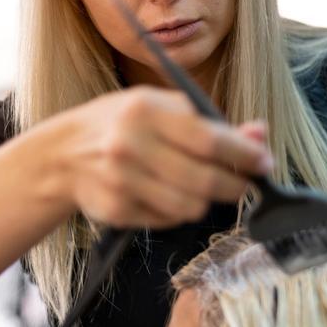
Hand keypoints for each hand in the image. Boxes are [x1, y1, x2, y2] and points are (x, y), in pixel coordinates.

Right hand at [54, 86, 273, 229]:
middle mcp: (130, 146)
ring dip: (207, 201)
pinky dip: (178, 210)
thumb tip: (259, 135)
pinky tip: (168, 193)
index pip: (209, 139)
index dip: (244, 155)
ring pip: (191, 207)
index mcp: (145, 110)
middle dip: (236, 186)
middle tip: (244, 183)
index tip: (264, 163)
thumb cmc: (121, 123)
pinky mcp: (117, 210)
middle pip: (205, 179)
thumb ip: (210, 122)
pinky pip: (168, 220)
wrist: (63, 154)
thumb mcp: (161, 107)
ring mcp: (121, 181)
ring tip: (201, 186)